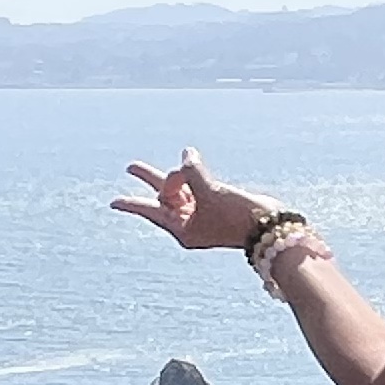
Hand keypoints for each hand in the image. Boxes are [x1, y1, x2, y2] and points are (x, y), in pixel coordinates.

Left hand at [111, 149, 266, 253]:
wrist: (271, 228)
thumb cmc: (238, 217)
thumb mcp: (210, 193)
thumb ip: (193, 172)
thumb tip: (186, 154)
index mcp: (183, 230)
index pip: (152, 211)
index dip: (132, 203)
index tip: (112, 203)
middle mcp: (190, 223)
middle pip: (164, 197)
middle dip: (151, 180)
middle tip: (131, 166)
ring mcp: (203, 214)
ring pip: (182, 189)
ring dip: (175, 173)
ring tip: (172, 156)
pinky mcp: (217, 204)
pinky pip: (197, 187)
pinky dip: (193, 174)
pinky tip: (190, 161)